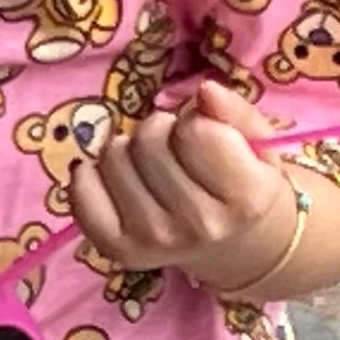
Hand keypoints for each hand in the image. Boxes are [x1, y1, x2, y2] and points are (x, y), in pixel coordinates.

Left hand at [69, 77, 299, 294]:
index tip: (205, 137)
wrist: (241, 248)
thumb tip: (205, 91)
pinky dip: (92, 174)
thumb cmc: (247, 184)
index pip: (195, 129)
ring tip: (152, 168)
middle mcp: (199, 224)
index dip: (196, 121)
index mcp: (245, 197)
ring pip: (114, 156)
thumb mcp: (258, 143)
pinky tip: (120, 180)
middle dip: (161, 132)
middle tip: (176, 151)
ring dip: (130, 150)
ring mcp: (155, 239)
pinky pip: (82, 189)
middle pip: (149, 139)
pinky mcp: (119, 248)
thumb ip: (235, 111)